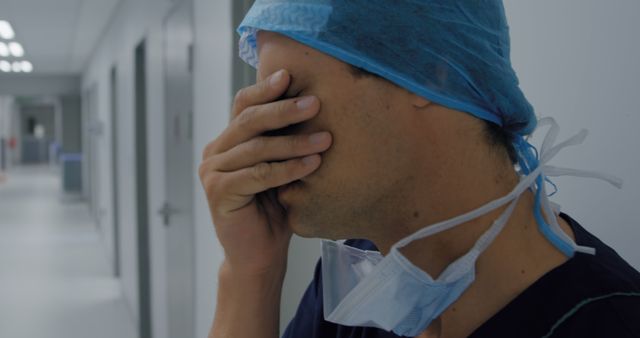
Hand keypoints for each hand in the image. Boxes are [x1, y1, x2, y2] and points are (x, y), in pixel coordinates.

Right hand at [199, 69, 331, 275]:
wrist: (260, 255)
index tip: (290, 75)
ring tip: (326, 139)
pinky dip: (287, 169)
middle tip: (315, 103)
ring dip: (294, 143)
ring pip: (256, 148)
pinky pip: (258, 174)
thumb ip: (281, 140)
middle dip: (284, 110)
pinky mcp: (218, 192)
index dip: (264, 89)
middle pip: (248, 121)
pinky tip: (312, 164)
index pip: (243, 105)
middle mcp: (214, 152)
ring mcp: (212, 172)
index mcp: (227, 141)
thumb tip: (310, 100)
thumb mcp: (279, 167)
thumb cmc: (274, 209)